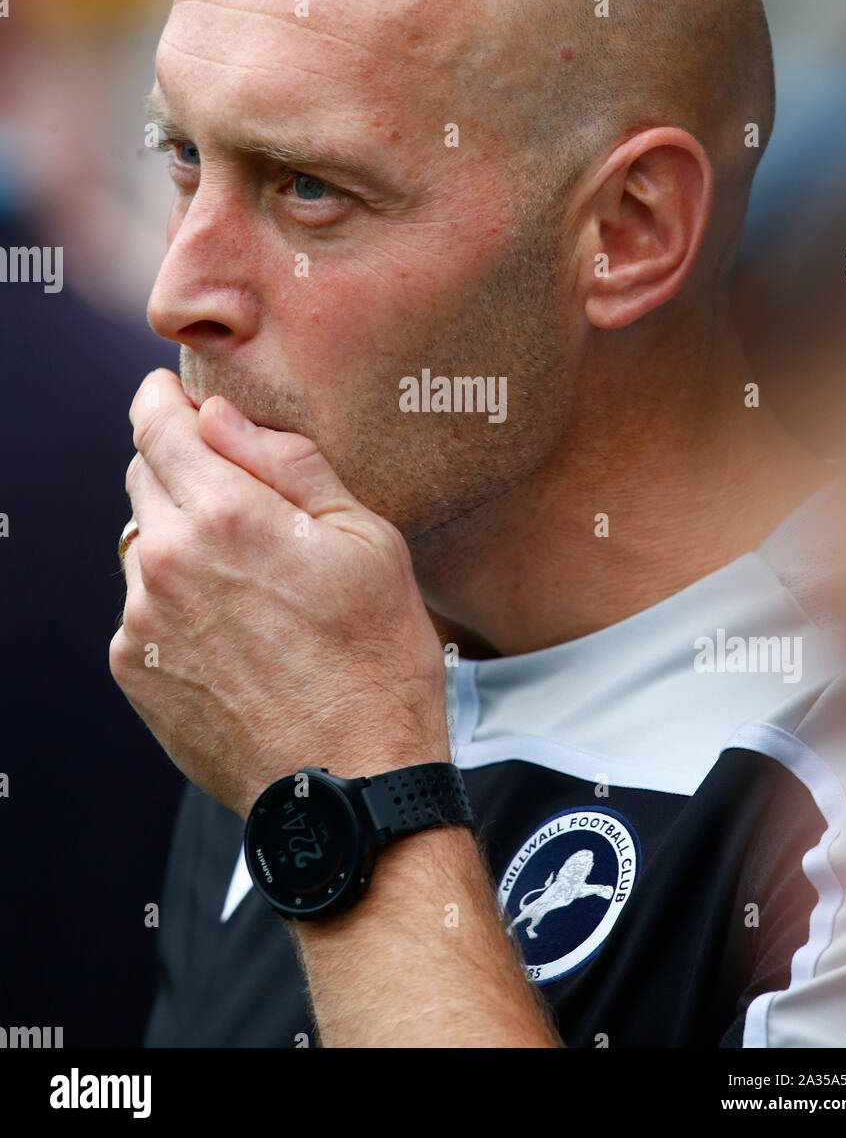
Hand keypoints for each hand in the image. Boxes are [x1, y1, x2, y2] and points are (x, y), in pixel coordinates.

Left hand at [109, 369, 450, 818]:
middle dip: (181, 469)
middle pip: (144, 478)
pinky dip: (174, 601)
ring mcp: (141, 623)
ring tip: (250, 582)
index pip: (156, 424)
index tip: (173, 396)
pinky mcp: (135, 672)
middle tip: (239, 495)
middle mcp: (165, 564)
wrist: (350, 783)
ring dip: (180, 540)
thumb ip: (287, 463)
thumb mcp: (365, 540)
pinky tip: (234, 630)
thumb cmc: (376, 660)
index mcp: (225, 517)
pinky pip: (141, 608)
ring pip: (143, 544)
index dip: (163, 400)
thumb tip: (220, 416)